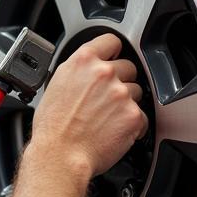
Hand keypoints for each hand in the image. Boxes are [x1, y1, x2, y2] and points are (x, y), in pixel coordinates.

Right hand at [31, 34, 147, 178]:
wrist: (60, 156)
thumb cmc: (53, 128)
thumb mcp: (56, 86)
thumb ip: (77, 71)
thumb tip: (86, 70)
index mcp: (83, 61)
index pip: (111, 40)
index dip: (113, 51)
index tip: (113, 58)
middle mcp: (104, 73)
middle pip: (128, 67)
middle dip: (121, 81)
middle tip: (106, 99)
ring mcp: (121, 93)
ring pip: (136, 91)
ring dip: (127, 103)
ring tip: (107, 118)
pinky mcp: (133, 115)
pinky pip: (142, 116)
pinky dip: (133, 125)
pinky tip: (114, 130)